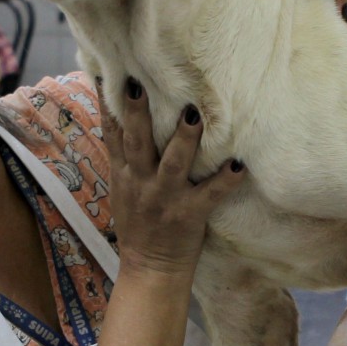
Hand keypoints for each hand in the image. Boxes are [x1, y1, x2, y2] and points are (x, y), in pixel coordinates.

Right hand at [104, 80, 246, 277]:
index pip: (113, 135)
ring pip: (173, 163)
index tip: (107, 75)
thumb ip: (125, 159)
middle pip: (137, 142)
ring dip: (183, 138)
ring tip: (193, 114)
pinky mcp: (190, 215)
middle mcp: (141, 183)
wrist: (149, 271)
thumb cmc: (139, 227)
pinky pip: (211, 194)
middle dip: (137, 113)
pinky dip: (226, 180)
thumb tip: (123, 122)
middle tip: (138, 83)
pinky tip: (239, 164)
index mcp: (124, 176)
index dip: (109, 105)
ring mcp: (165, 199)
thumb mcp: (122, 191)